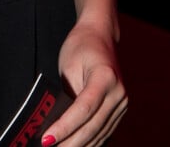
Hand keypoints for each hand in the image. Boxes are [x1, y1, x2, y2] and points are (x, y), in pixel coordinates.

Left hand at [41, 22, 127, 145]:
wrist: (100, 34)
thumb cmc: (81, 46)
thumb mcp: (69, 67)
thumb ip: (67, 95)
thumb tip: (56, 125)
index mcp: (106, 77)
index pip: (84, 109)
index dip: (65, 127)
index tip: (47, 139)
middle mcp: (118, 93)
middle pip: (92, 127)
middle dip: (70, 143)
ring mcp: (122, 104)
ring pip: (99, 134)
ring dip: (79, 146)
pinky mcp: (119, 110)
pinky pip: (103, 132)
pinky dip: (89, 142)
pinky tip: (73, 146)